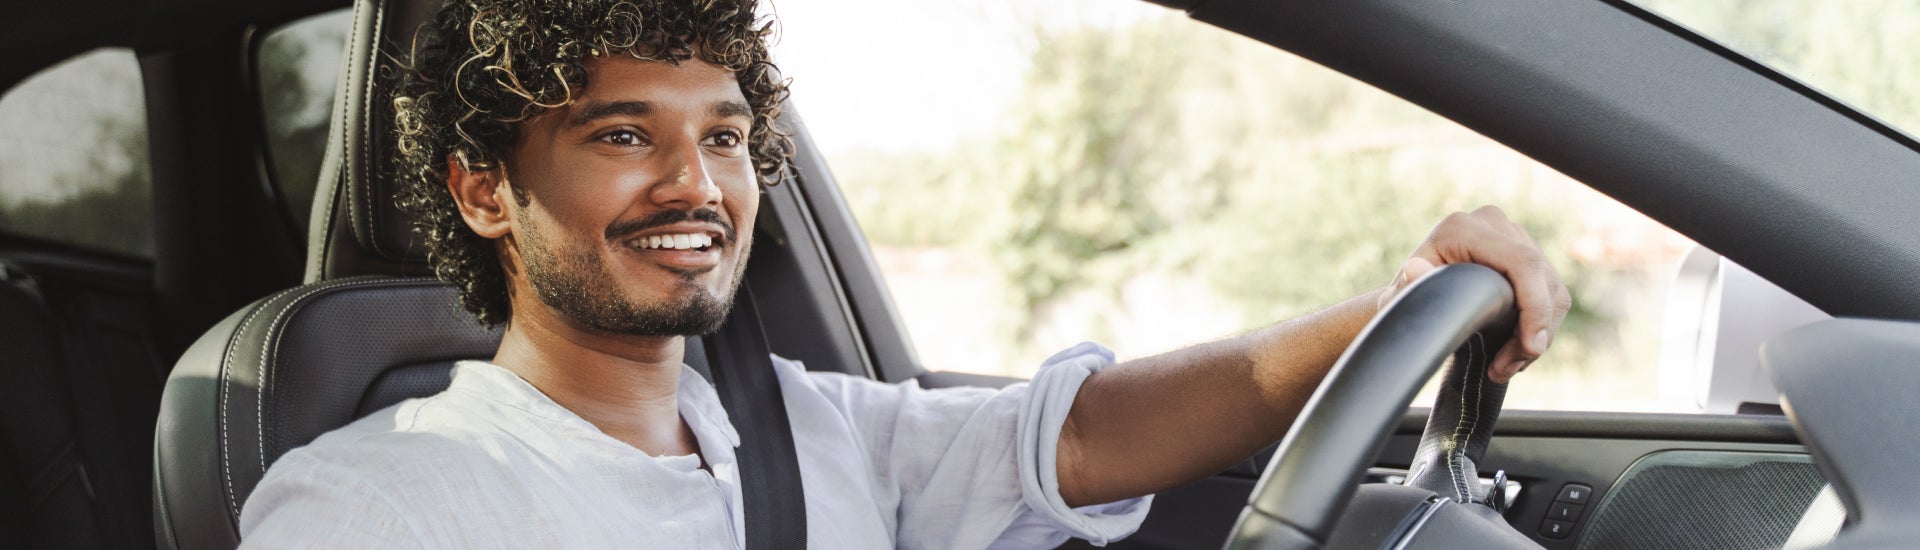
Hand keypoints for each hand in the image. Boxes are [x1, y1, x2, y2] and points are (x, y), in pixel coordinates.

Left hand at [1378, 206, 1570, 382]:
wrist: (1412, 293)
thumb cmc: (1406, 298)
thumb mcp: (1399, 297)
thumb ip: (1405, 287)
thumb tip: (1415, 270)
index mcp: (1463, 228)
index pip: (1521, 261)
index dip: (1534, 305)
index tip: (1530, 347)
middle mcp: (1493, 223)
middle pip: (1541, 278)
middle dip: (1534, 330)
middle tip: (1509, 368)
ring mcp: (1514, 235)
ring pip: (1552, 290)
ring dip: (1538, 335)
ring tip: (1505, 366)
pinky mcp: (1527, 254)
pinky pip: (1552, 293)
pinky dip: (1541, 326)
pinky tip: (1517, 351)